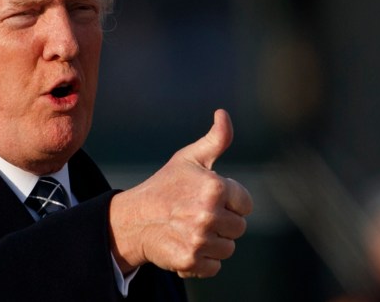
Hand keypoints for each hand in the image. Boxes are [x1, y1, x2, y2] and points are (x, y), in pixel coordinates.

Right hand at [108, 109, 252, 277]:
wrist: (133, 219)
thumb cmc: (165, 186)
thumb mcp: (189, 159)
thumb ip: (216, 139)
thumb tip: (223, 113)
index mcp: (214, 187)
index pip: (246, 204)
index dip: (230, 202)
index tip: (209, 199)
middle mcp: (208, 214)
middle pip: (239, 228)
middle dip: (222, 222)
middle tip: (196, 214)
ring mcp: (199, 239)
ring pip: (228, 248)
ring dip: (213, 242)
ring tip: (191, 229)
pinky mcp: (190, 260)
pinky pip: (214, 266)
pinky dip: (203, 260)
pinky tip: (186, 244)